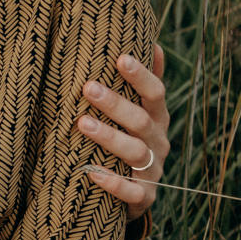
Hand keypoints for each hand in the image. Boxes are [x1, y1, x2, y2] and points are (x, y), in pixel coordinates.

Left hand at [78, 44, 169, 219]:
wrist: (136, 194)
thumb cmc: (132, 140)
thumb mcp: (142, 112)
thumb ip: (144, 82)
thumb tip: (151, 41)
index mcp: (158, 118)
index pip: (156, 93)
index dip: (141, 76)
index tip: (120, 58)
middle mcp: (159, 142)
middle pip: (141, 121)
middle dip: (115, 104)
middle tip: (88, 87)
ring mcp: (153, 171)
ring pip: (135, 153)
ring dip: (109, 138)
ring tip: (82, 124)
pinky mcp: (144, 198)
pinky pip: (132, 192)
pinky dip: (113, 182)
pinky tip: (90, 172)